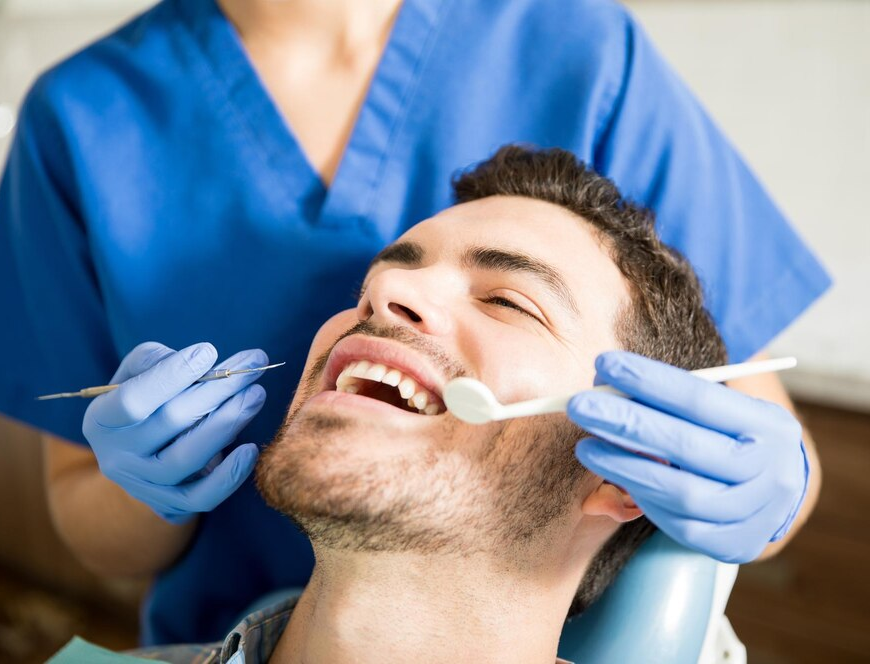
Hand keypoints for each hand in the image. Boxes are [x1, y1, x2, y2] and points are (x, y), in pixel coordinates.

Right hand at [82, 341, 266, 523]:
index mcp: (102, 419)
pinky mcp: (169, 504)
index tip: (209, 351)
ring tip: (256, 395)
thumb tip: (190, 359)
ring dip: (229, 423)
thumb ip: (153, 360)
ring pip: (188, 457)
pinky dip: (228, 477)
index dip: (172, 375)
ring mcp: (143, 484)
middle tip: (254, 365)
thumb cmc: (143, 402)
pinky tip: (251, 450)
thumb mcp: (134, 375)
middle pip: (172, 421)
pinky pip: (201, 497)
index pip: (134, 399)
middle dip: (218, 389)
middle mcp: (117, 456)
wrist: (137, 458)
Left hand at [568, 351, 808, 562]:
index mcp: (768, 425)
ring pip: (680, 492)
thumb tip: (606, 382)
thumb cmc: (734, 436)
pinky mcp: (731, 544)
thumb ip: (671, 398)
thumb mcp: (723, 408)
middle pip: (687, 446)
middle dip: (626, 423)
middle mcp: (768, 471)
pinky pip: (677, 523)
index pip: (701, 400)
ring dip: (624, 466)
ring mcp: (752, 513)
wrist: (777, 494)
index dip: (649, 381)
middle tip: (579, 405)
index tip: (605, 363)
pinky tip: (616, 476)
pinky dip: (642, 497)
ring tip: (585, 446)